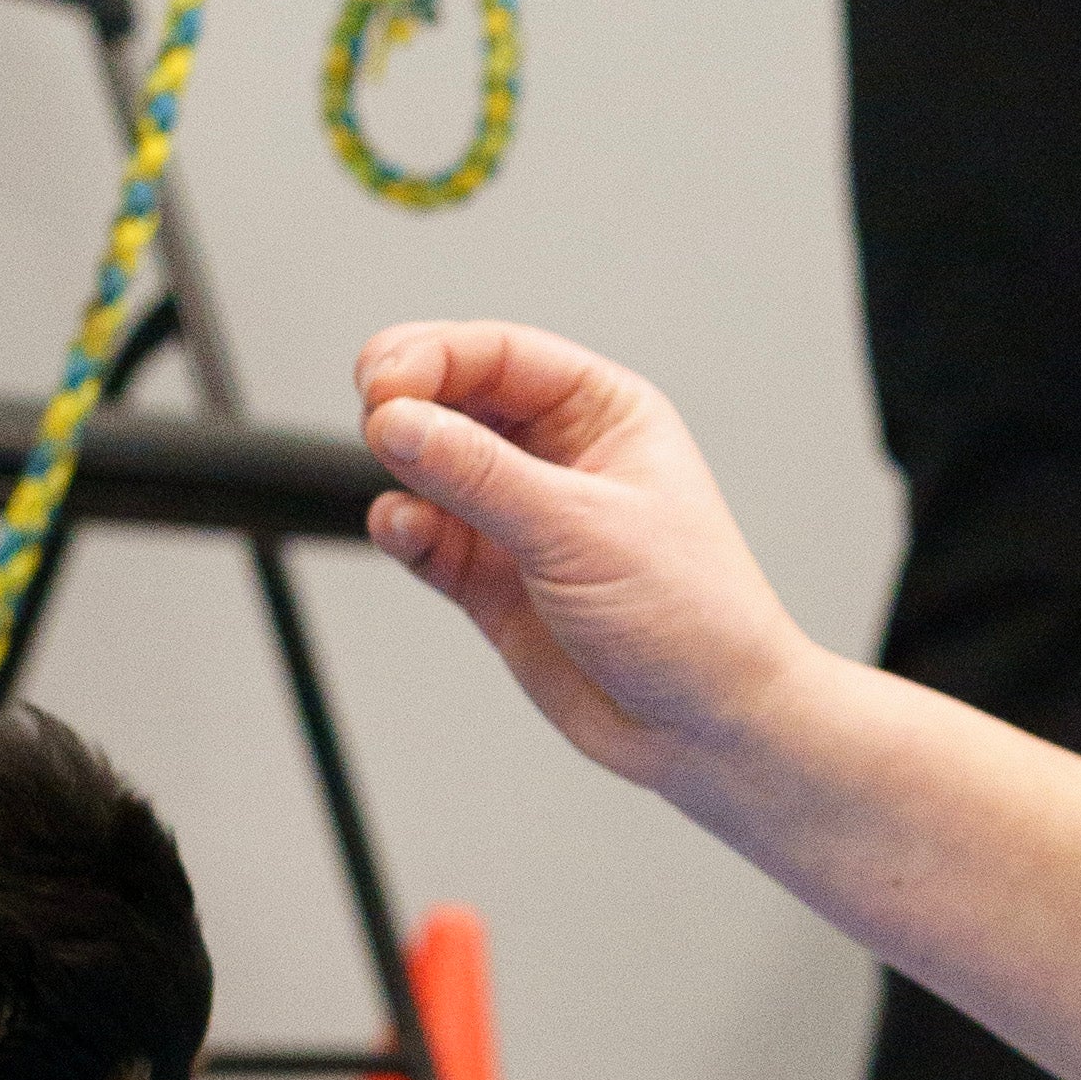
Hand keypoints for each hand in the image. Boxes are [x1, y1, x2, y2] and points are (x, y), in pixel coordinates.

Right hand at [359, 324, 813, 782]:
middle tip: (374, 415)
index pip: (502, 354)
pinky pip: (428, 533)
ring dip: (403, 468)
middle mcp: (559, 454)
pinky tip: (402, 529)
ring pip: (433, 465)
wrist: (706, 726)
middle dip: (408, 401)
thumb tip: (400, 421)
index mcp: (605, 412)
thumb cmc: (691, 614)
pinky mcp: (492, 577)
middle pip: (456, 397)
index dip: (436, 356)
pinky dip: (404, 527)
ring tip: (401, 488)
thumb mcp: (581, 529)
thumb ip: (480, 475)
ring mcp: (521, 516)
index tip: (386, 382)